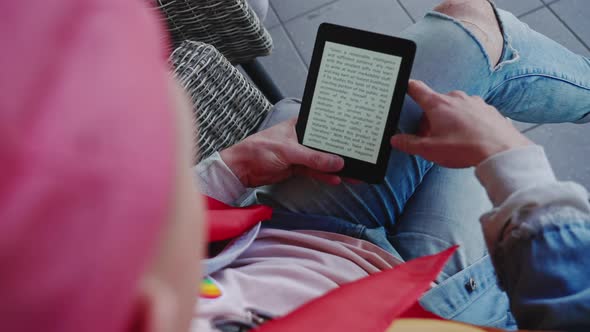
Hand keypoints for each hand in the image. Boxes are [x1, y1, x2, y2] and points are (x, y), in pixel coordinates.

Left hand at [220, 117, 344, 186]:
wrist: (242, 169)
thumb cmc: (260, 150)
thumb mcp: (289, 151)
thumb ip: (314, 158)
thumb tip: (338, 163)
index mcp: (299, 125)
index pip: (322, 125)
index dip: (338, 128)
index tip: (355, 133)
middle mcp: (301, 137)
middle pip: (324, 144)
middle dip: (340, 151)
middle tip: (360, 155)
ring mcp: (299, 153)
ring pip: (321, 159)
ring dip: (335, 167)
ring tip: (354, 172)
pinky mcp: (297, 167)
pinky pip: (315, 171)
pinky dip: (325, 176)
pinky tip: (337, 179)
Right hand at [391, 80, 532, 167]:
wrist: (501, 151)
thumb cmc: (465, 148)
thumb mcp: (430, 150)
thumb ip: (409, 144)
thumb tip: (396, 140)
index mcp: (438, 104)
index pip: (417, 89)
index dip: (408, 88)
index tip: (405, 87)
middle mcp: (456, 98)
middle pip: (436, 103)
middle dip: (431, 118)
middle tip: (432, 137)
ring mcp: (474, 102)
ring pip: (455, 108)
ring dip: (450, 120)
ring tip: (453, 140)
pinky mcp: (488, 109)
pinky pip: (472, 113)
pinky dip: (467, 122)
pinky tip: (470, 138)